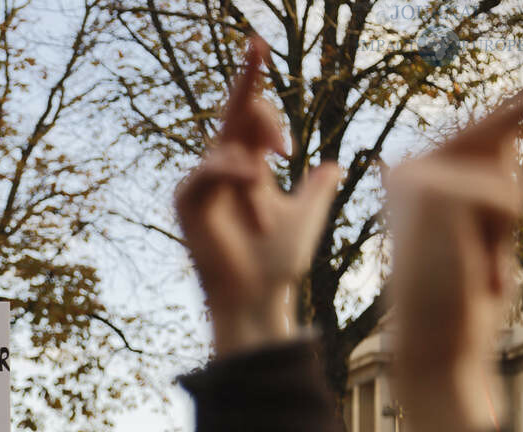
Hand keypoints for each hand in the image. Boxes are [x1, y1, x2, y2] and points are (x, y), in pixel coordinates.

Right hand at [176, 37, 341, 353]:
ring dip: (254, 158)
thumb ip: (317, 190)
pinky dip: (230, 170)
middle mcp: (223, 170)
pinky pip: (207, 171)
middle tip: (285, 146)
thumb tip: (335, 165)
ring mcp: (203, 184)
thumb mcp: (306, 217)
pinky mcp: (187, 201)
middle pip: (234, 115)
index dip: (252, 80)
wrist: (259, 298)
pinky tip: (252, 177)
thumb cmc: (278, 263)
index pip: (248, 114)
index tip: (258, 43)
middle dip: (259, 109)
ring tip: (271, 185)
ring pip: (226, 142)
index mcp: (248, 168)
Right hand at [387, 84, 522, 431]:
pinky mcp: (433, 193)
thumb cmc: (461, 297)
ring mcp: (416, 178)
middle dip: (518, 159)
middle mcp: (406, 172)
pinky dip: (503, 238)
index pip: (477, 136)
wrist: (435, 347)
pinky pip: (506, 198)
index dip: (520, 107)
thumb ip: (488, 183)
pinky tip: (475, 270)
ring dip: (507, 224)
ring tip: (479, 265)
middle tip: (508, 207)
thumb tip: (509, 131)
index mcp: (410, 181)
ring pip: (504, 176)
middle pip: (493, 137)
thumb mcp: (482, 231)